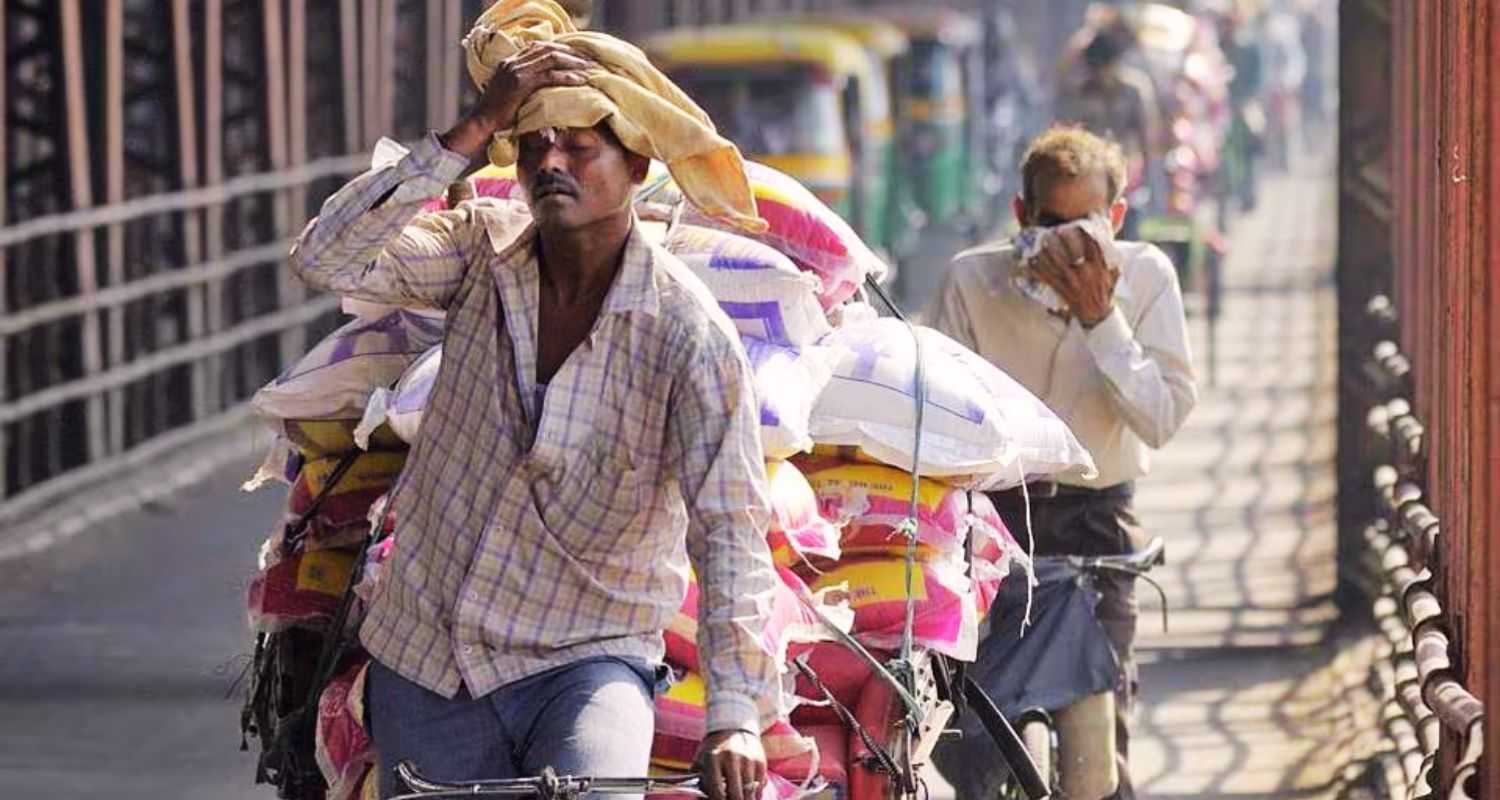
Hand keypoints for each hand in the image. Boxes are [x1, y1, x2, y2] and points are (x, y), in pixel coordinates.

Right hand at [440, 42, 592, 160]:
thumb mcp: (515, 98)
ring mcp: (515, 71)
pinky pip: (548, 75)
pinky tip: (579, 80)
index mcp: (510, 62)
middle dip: (572, 54)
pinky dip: (566, 77)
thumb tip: (551, 91)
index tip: (580, 57)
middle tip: (591, 61)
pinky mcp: (519, 83)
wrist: (481, 128)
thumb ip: (529, 89)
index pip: (541, 47)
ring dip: (573, 62)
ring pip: (551, 58)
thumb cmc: (498, 120)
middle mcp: (512, 62)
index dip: (563, 50)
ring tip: (590, 69)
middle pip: (548, 48)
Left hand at [696, 730, 767, 799]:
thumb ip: (698, 781)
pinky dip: (755, 795)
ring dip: (745, 799)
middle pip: (736, 794)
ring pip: (750, 793)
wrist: (733, 727)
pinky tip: (748, 794)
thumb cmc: (713, 749)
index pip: (717, 791)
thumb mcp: (701, 761)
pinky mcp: (760, 761)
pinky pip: (760, 786)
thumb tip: (700, 799)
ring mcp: (748, 760)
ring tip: (738, 798)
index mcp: (713, 759)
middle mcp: (732, 758)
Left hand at [1030, 226, 1119, 326]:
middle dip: (1064, 242)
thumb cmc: (1104, 292)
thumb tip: (1108, 240)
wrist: (1097, 314)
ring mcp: (1072, 282)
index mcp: (1098, 268)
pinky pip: (1047, 278)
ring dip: (1048, 253)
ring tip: (1041, 242)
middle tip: (1056, 230)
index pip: (1093, 248)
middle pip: (1073, 254)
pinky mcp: (1061, 289)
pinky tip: (1030, 262)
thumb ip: (1111, 259)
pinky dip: (1037, 270)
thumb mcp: (1112, 274)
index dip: (1085, 235)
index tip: (1078, 225)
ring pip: (1057, 265)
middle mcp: (1085, 274)